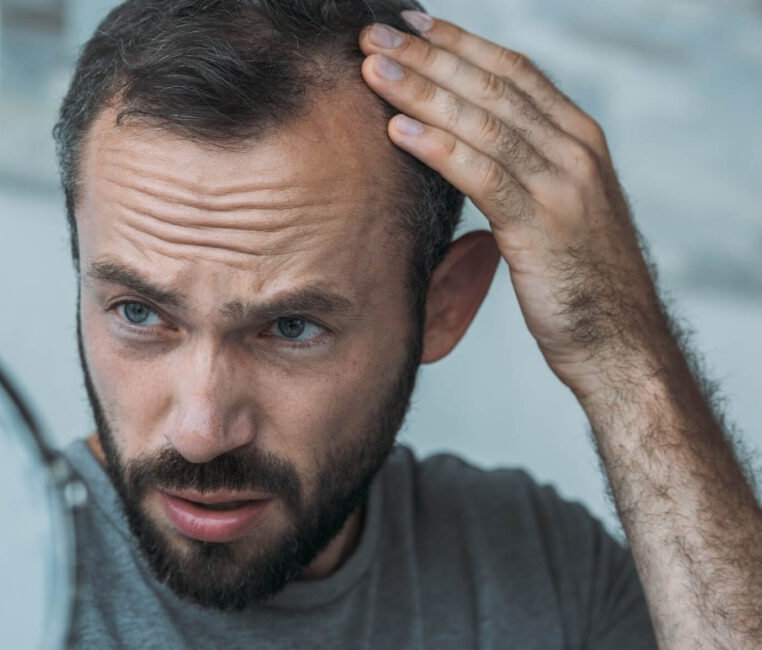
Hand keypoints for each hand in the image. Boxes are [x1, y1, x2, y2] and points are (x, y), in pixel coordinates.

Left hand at [360, 12, 669, 397]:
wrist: (620, 342)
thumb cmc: (578, 278)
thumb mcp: (555, 207)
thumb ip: (522, 166)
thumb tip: (466, 139)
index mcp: (579, 138)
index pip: (513, 70)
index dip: (458, 43)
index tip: (409, 25)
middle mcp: (576, 150)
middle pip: (492, 86)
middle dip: (428, 56)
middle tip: (373, 35)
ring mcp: (563, 186)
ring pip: (483, 122)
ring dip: (421, 92)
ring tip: (372, 72)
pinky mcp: (543, 227)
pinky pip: (483, 176)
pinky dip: (437, 148)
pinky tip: (397, 131)